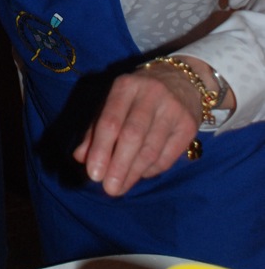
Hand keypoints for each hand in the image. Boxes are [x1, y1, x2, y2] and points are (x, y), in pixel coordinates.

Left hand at [72, 62, 201, 196]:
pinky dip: (151, 170)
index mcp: (126, 86)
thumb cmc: (137, 97)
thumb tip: (80, 157)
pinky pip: (167, 157)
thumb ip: (95, 129)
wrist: (181, 80)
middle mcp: (151, 94)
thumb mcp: (113, 103)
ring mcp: (173, 109)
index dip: (100, 149)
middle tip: (109, 189)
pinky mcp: (189, 125)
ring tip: (120, 188)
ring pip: (151, 149)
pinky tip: (140, 174)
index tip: (93, 174)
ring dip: (133, 173)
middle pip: (132, 135)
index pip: (110, 121)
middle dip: (119, 165)